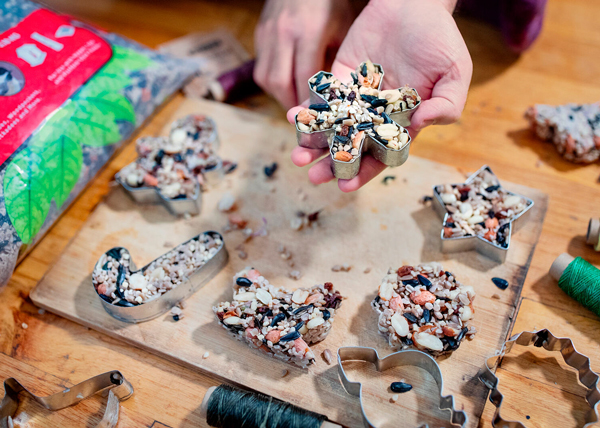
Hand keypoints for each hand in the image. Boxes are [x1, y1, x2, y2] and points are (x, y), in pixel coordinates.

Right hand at [253, 0, 353, 108]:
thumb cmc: (330, 2)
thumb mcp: (343, 27)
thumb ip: (338, 58)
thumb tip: (335, 92)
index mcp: (309, 31)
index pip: (305, 77)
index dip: (310, 100)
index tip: (317, 113)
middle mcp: (284, 33)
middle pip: (279, 82)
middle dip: (290, 103)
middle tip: (301, 114)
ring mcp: (267, 33)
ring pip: (265, 78)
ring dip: (278, 95)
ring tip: (293, 101)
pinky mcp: (259, 34)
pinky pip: (261, 67)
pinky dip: (272, 81)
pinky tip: (286, 83)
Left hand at [288, 0, 472, 191]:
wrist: (414, 2)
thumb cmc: (439, 38)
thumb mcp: (455, 72)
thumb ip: (447, 104)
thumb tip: (423, 125)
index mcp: (403, 123)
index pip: (381, 155)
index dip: (363, 172)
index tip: (345, 186)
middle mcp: (376, 115)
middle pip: (351, 147)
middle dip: (332, 164)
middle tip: (314, 176)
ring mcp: (356, 97)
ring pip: (332, 127)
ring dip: (314, 143)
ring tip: (297, 157)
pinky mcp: (340, 77)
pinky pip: (321, 97)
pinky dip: (307, 109)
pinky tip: (293, 117)